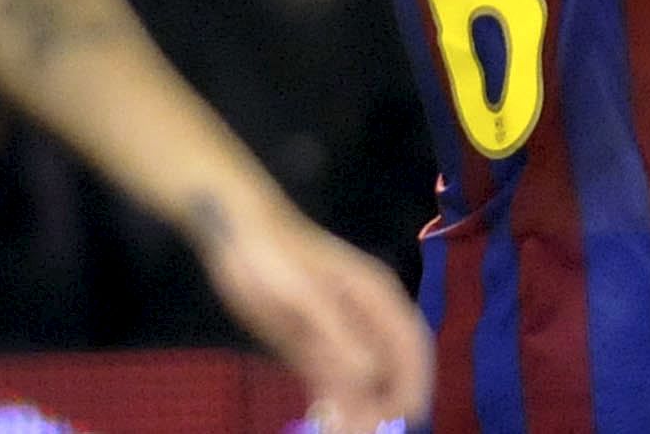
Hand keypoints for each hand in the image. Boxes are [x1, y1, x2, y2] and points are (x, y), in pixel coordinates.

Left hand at [196, 196, 431, 431]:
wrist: (234, 235)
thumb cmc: (274, 253)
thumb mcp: (306, 293)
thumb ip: (338, 333)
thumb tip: (371, 375)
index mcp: (376, 297)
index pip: (411, 347)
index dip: (415, 383)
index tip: (406, 415)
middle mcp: (364, 319)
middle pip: (389, 370)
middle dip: (384, 404)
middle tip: (364, 431)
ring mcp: (338, 334)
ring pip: (360, 382)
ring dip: (358, 410)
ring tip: (342, 433)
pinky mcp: (311, 346)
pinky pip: (331, 382)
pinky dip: (334, 404)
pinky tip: (327, 424)